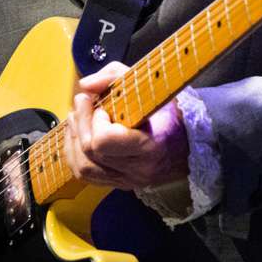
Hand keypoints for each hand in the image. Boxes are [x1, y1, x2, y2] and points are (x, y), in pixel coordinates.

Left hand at [66, 61, 188, 190]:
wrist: (189, 140)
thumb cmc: (169, 111)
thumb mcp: (148, 84)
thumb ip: (113, 77)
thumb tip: (85, 85)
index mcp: (150, 148)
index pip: (105, 141)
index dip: (96, 121)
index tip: (104, 106)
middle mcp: (138, 170)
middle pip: (90, 152)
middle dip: (81, 122)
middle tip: (84, 102)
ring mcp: (127, 180)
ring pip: (83, 168)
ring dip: (73, 138)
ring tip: (78, 117)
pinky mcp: (119, 183)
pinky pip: (85, 175)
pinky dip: (74, 153)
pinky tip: (78, 135)